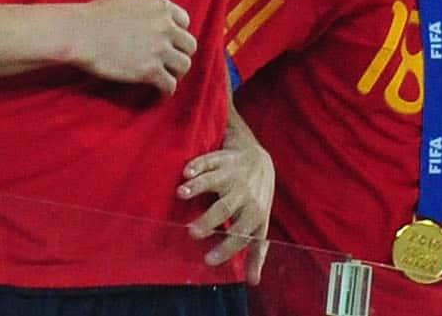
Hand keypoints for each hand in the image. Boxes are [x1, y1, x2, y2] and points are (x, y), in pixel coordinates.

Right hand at [61, 0, 195, 94]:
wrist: (80, 33)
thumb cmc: (97, 16)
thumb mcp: (129, 0)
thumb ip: (149, 8)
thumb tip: (157, 16)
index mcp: (160, 7)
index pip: (185, 21)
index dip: (177, 32)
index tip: (169, 40)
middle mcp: (165, 27)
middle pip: (189, 45)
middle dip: (179, 52)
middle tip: (168, 60)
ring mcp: (159, 50)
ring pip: (184, 66)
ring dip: (175, 71)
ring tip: (165, 75)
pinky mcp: (150, 71)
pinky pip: (170, 85)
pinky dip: (165, 91)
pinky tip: (158, 91)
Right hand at [181, 131, 275, 278]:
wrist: (259, 161)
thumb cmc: (256, 200)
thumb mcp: (261, 225)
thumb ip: (255, 252)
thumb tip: (252, 282)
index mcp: (255, 214)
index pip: (241, 234)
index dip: (226, 248)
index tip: (208, 261)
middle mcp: (244, 194)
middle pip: (225, 208)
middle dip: (209, 220)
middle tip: (191, 232)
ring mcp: (232, 175)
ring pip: (214, 181)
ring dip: (198, 187)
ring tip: (180, 194)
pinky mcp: (222, 158)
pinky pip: (209, 160)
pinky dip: (197, 165)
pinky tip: (185, 173)